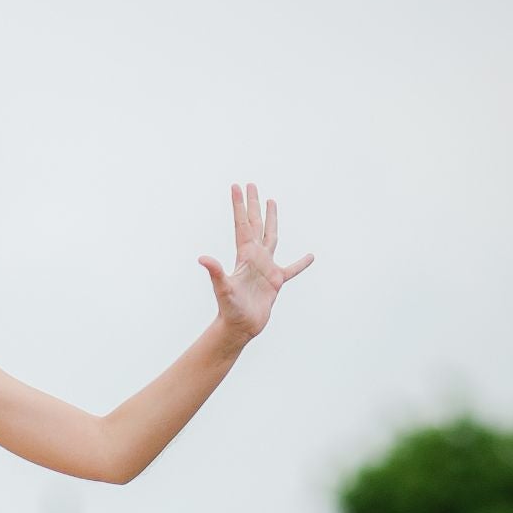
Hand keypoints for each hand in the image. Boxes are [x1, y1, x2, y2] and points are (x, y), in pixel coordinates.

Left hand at [197, 182, 313, 341]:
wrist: (239, 328)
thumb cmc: (229, 310)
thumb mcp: (223, 289)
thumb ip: (215, 272)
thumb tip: (202, 258)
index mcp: (244, 255)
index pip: (242, 225)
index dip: (239, 206)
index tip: (237, 186)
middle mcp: (254, 257)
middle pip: (255, 224)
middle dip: (253, 205)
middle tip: (252, 185)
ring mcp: (265, 268)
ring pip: (271, 237)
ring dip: (272, 219)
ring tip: (272, 201)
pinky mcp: (275, 282)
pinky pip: (292, 269)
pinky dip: (301, 263)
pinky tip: (310, 256)